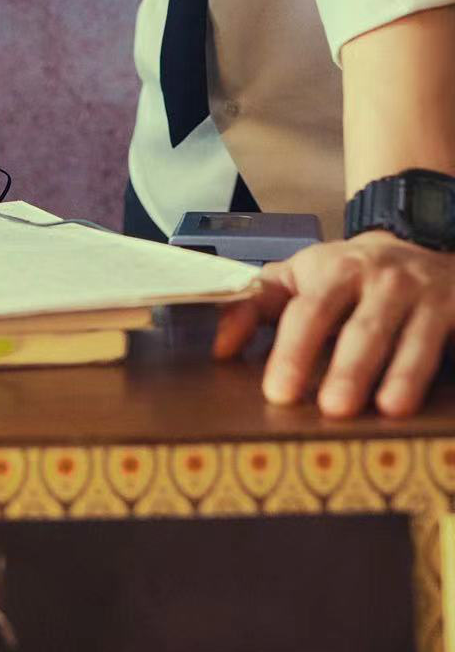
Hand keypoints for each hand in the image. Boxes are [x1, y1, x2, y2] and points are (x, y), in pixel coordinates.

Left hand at [212, 230, 454, 417]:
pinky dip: (439, 371)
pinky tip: (432, 401)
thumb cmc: (349, 274)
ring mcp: (424, 297)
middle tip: (332, 408)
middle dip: (348, 368)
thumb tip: (219, 348)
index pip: (308, 312)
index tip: (279, 392)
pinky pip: (446, 345)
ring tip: (387, 409)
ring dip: (402, 374)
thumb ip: (256, 306)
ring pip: (414, 339)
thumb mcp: (301, 278)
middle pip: (363, 328)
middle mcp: (381, 280)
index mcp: (334, 270)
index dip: (293, 352)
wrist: (419, 242)